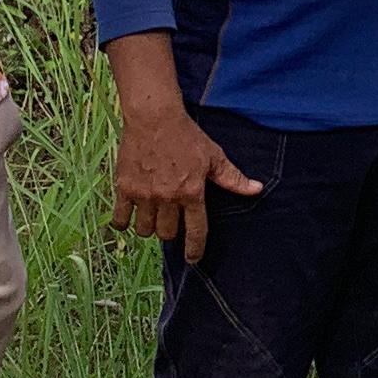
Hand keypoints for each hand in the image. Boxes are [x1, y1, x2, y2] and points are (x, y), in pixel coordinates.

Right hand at [113, 97, 261, 261]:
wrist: (154, 118)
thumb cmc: (186, 136)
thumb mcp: (214, 156)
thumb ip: (233, 178)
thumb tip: (256, 189)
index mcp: (192, 192)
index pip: (196, 231)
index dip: (195, 249)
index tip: (193, 259)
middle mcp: (168, 197)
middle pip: (168, 234)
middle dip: (171, 232)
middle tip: (170, 220)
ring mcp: (145, 194)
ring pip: (145, 230)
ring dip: (149, 228)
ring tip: (152, 217)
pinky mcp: (125, 188)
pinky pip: (120, 219)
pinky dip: (123, 223)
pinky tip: (128, 219)